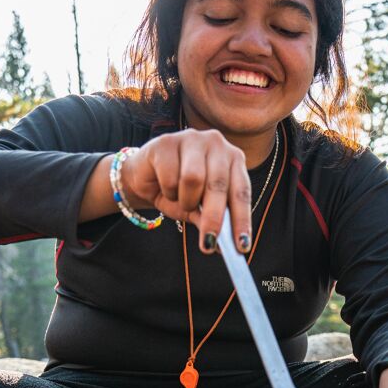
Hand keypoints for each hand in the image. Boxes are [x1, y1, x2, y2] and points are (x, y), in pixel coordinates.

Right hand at [121, 130, 251, 253]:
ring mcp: (192, 139)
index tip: (241, 246)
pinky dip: (167, 190)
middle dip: (214, 218)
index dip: (242, 220)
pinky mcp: (166, 141)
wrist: (145, 177)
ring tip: (180, 200)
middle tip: (209, 244)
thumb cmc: (179, 192)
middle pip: (218, 185)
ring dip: (185, 200)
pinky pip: (169, 176)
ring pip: (193, 178)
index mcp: (233, 159)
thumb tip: (226, 248)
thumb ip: (214, 222)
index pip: (242, 191)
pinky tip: (164, 185)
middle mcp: (217, 144)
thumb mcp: (200, 210)